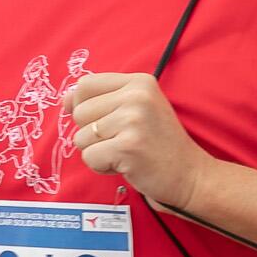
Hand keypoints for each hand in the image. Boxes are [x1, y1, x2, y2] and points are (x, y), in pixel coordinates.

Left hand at [68, 73, 212, 209]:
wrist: (191, 175)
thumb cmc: (160, 144)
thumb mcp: (140, 109)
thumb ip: (105, 99)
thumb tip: (65, 100)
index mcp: (140, 82)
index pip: (85, 84)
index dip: (83, 105)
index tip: (105, 120)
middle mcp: (137, 96)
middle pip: (79, 112)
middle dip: (93, 132)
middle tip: (124, 140)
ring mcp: (133, 121)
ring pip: (81, 137)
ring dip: (99, 151)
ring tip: (127, 152)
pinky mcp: (127, 147)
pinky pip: (89, 157)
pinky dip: (103, 167)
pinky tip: (127, 165)